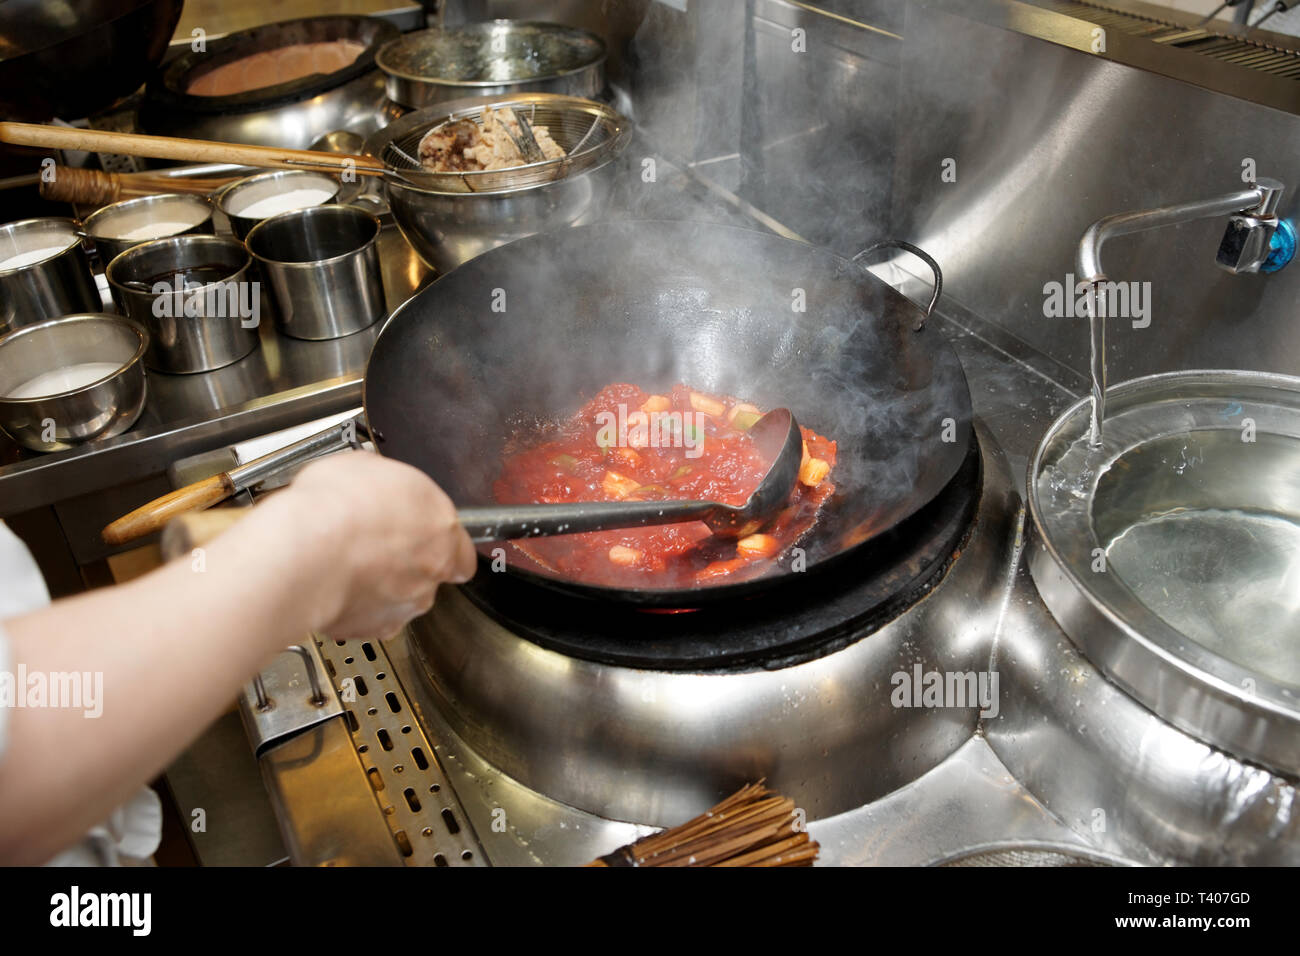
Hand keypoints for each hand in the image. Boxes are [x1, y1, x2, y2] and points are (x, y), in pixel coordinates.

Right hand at [276, 453, 476, 640]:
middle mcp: (432, 566)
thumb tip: (376, 484)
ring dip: (383, 585)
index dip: (436, 539)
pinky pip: (372, 617)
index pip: (460, 543)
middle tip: (372, 545)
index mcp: (440, 523)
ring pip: (404, 597)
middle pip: (431, 570)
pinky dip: (357, 607)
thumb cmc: (334, 508)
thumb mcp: (367, 467)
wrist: (305, 552)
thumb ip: (388, 487)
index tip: (417, 533)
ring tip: (347, 566)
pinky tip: (335, 586)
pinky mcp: (378, 627)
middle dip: (405, 561)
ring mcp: (408, 601)